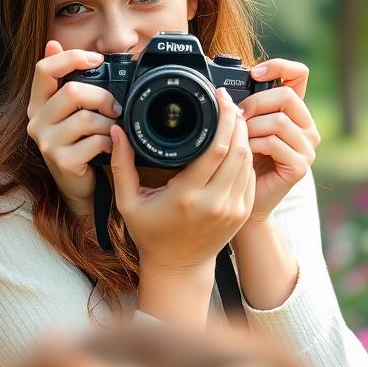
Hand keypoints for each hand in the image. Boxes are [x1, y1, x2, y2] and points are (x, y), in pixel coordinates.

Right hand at [26, 40, 119, 215]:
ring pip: (86, 118)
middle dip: (102, 97)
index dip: (71, 58)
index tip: (96, 59)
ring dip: (108, 123)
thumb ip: (63, 79)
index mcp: (37, 103)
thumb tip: (51, 42)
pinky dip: (110, 142)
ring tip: (113, 129)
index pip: (44, 68)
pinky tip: (110, 146)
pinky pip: (94, 142)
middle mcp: (36, 121)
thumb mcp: (69, 110)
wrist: (77, 185)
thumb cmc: (77, 142)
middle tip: (115, 107)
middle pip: (71, 92)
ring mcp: (46, 143)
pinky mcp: (61, 161)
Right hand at [109, 87, 255, 271]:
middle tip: (228, 102)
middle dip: (237, 121)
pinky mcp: (242, 212)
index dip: (222, 119)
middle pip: (238, 151)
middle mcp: (214, 202)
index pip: (216, 149)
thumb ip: (120, 165)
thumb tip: (116, 132)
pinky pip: (250, 176)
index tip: (218, 99)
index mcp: (186, 196)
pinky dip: (247, 157)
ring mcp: (232, 209)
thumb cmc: (151, 234)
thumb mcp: (128, 201)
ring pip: (248, 162)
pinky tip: (238, 143)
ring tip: (234, 117)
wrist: (178, 267)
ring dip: (244, 137)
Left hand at [238, 58, 320, 222]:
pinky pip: (275, 143)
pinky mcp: (300, 166)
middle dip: (255, 103)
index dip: (279, 66)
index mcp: (295, 111)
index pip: (299, 74)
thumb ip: (244, 105)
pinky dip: (254, 145)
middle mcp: (306, 127)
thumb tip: (225, 89)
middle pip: (286, 96)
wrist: (241, 198)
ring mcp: (307, 148)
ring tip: (240, 139)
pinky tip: (246, 153)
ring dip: (252, 128)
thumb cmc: (240, 160)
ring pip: (279, 121)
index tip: (254, 73)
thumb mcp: (242, 126)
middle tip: (237, 117)